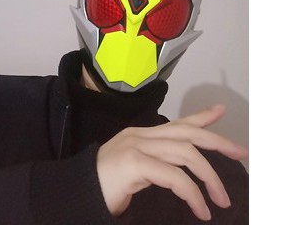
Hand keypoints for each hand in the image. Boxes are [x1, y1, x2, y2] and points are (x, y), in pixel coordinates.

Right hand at [96, 105, 247, 220]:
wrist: (79, 191)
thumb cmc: (108, 183)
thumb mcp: (138, 168)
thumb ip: (158, 162)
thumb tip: (181, 170)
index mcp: (142, 134)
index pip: (177, 122)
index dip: (201, 116)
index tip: (221, 111)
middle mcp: (141, 135)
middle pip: (187, 133)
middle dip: (217, 141)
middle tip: (240, 153)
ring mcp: (137, 146)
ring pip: (185, 153)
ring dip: (209, 176)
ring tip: (221, 199)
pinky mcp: (135, 163)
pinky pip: (174, 176)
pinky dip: (192, 193)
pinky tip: (200, 209)